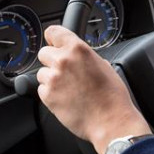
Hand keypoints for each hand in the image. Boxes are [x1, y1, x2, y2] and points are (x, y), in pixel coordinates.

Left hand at [36, 25, 150, 153]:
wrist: (111, 121)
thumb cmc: (112, 96)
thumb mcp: (104, 66)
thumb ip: (86, 57)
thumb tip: (79, 57)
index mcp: (78, 49)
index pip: (53, 32)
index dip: (52, 38)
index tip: (52, 43)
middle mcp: (63, 61)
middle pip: (43, 53)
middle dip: (52, 62)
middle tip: (65, 73)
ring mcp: (53, 79)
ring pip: (41, 73)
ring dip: (51, 79)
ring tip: (68, 89)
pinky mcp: (47, 96)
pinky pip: (42, 90)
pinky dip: (50, 94)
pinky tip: (65, 99)